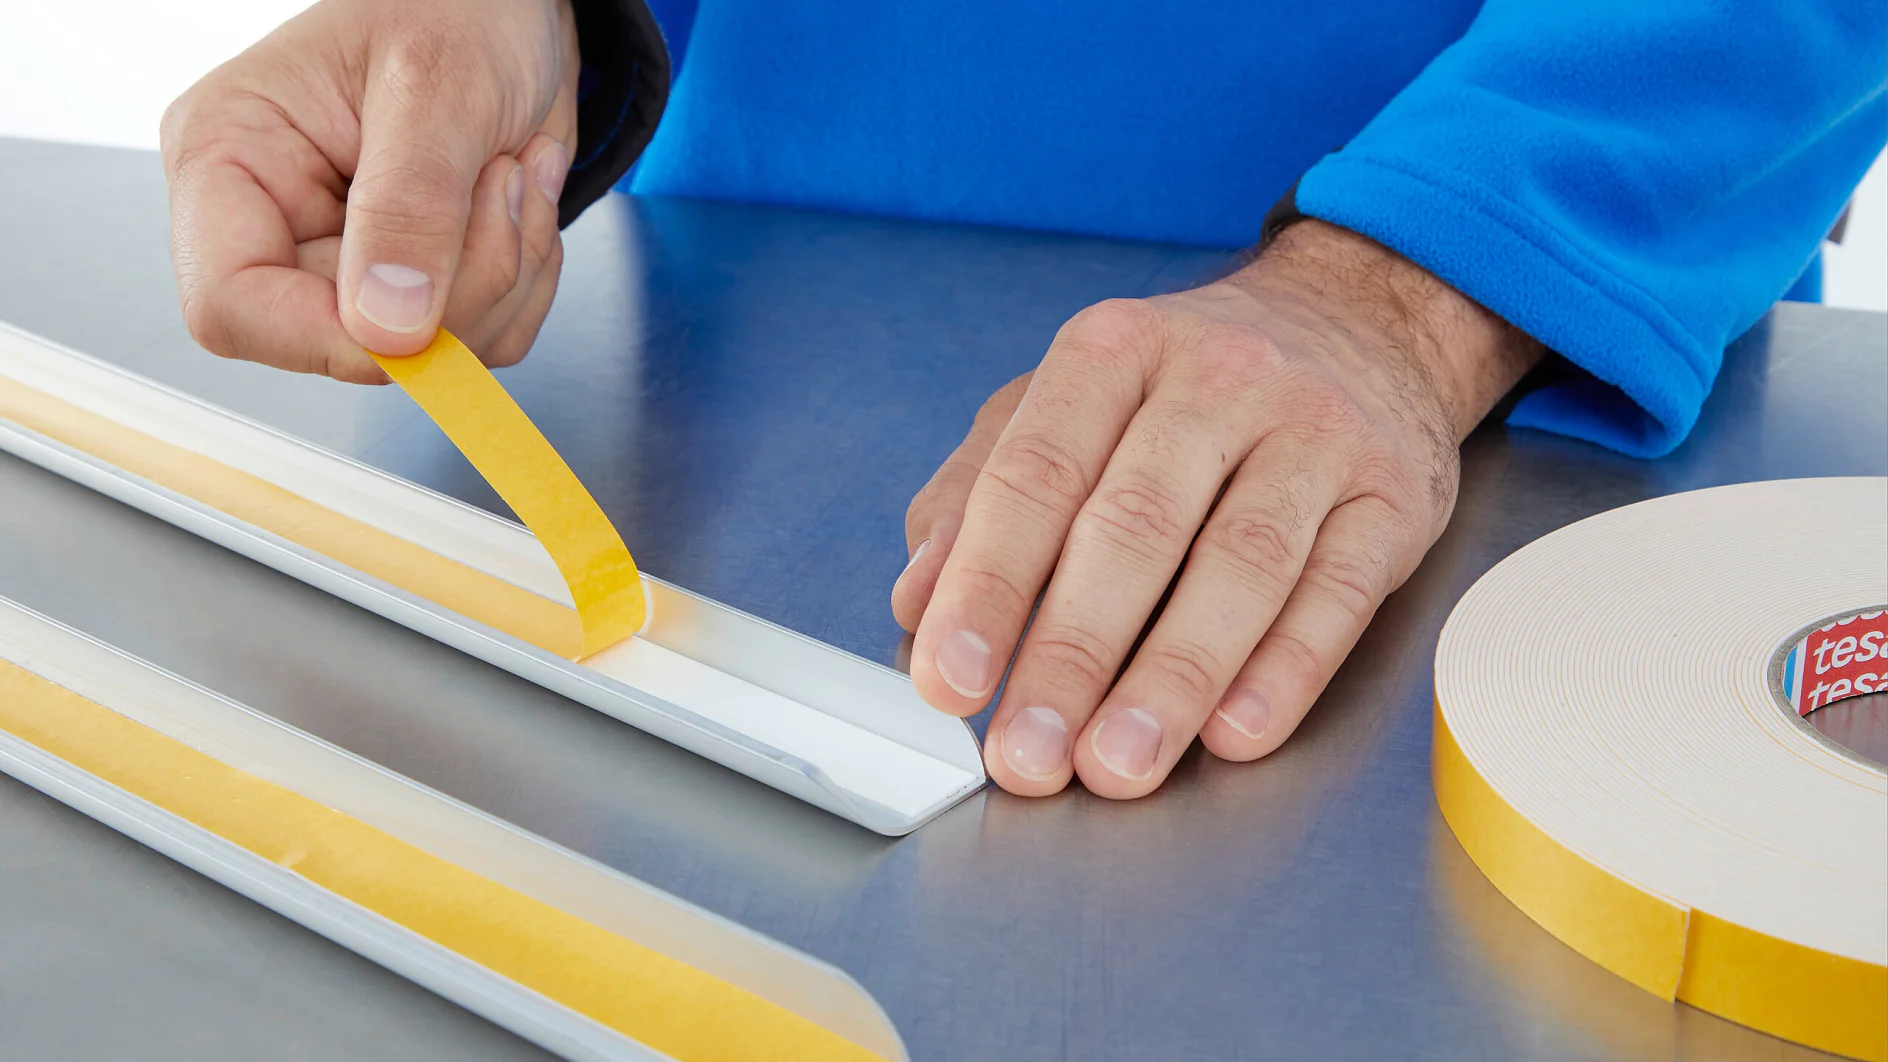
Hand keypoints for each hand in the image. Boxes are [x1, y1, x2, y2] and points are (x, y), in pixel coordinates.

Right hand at [161, 0, 580, 381]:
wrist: (513, 5)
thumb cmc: (457, 7)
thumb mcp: (437, 86)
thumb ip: (409, 205)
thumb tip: (387, 328)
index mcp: (229, 160)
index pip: (231, 307)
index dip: (333, 335)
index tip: (424, 304)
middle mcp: (277, 223)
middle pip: (350, 342)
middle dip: (461, 284)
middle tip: (505, 182)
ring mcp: (349, 261)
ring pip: (430, 352)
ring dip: (508, 273)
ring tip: (515, 172)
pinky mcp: (414, 282)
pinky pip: (480, 338)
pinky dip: (526, 277)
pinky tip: (519, 197)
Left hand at [893, 220, 1541, 797]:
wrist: (1362, 321)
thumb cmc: (1186, 389)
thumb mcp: (1066, 404)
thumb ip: (978, 495)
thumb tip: (916, 603)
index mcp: (1112, 352)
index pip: (1035, 475)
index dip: (986, 585)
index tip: (951, 680)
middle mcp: (1217, 381)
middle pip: (1134, 529)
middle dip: (1072, 655)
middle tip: (1029, 753)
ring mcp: (1315, 435)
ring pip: (1240, 565)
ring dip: (1173, 679)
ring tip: (1119, 764)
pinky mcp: (1391, 498)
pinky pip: (1338, 592)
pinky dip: (1286, 670)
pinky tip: (1235, 733)